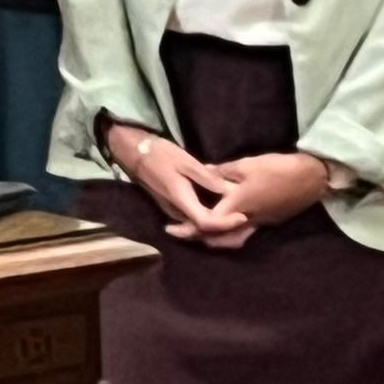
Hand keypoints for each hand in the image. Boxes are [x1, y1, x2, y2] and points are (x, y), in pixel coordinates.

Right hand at [102, 119, 237, 241]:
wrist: (135, 153)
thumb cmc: (161, 154)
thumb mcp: (186, 161)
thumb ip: (207, 178)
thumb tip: (229, 191)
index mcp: (181, 200)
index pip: (206, 223)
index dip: (226, 224)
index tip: (243, 216)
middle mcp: (177, 212)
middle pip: (203, 229)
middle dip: (226, 227)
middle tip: (247, 217)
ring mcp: (173, 211)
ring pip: (198, 226)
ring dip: (218, 223)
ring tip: (238, 214)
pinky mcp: (173, 207)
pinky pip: (193, 219)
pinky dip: (209, 217)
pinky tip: (221, 208)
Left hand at [196, 151, 337, 230]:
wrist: (309, 179)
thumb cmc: (277, 169)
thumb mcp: (247, 164)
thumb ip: (223, 171)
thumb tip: (203, 172)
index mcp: (238, 205)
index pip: (208, 222)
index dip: (189, 227)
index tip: (172, 228)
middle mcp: (247, 219)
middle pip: (219, 239)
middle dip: (199, 239)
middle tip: (182, 234)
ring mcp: (260, 223)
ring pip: (233, 240)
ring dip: (215, 240)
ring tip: (201, 234)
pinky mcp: (268, 221)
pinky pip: (244, 233)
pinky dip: (230, 233)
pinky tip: (225, 225)